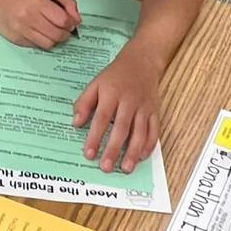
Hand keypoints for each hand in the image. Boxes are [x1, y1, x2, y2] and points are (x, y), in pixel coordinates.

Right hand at [0, 0, 80, 48]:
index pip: (63, 20)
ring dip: (54, 39)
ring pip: (48, 44)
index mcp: (37, 2)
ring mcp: (21, 30)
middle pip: (57, 35)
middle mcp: (28, 17)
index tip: (70, 22)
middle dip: (65, 34)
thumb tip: (77, 20)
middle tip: (63, 29)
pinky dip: (41, 41)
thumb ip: (65, 4)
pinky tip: (38, 33)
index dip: (70, 23)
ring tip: (51, 32)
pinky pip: (36, 46)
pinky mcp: (16, 40)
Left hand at [73, 42, 162, 173]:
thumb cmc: (115, 75)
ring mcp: (144, 108)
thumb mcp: (95, 83)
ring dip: (132, 152)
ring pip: (140, 133)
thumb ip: (84, 103)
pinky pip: (154, 131)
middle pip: (121, 129)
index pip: (102, 118)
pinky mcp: (154, 112)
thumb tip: (76, 123)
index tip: (88, 153)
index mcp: (111, 94)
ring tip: (125, 168)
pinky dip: (149, 145)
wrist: (142, 62)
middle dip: (113, 149)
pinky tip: (141, 157)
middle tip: (105, 167)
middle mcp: (129, 102)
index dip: (95, 137)